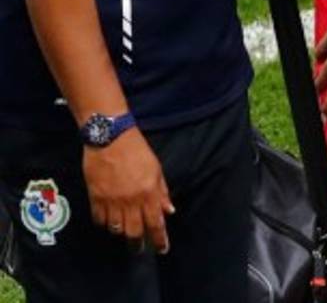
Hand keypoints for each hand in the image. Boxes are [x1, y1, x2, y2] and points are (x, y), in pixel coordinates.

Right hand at [83, 128, 173, 253]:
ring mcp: (111, 201)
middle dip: (138, 244)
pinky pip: (99, 219)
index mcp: (148, 193)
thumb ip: (162, 192)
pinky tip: (109, 222)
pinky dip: (105, 223)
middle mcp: (130, 201)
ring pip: (116, 229)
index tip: (162, 250)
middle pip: (134, 232)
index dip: (159, 239)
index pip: (156, 223)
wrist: (110, 138)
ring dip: (122, 234)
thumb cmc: (137, 151)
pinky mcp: (95, 198)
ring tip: (125, 233)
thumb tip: (168, 211)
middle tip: (139, 248)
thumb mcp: (156, 169)